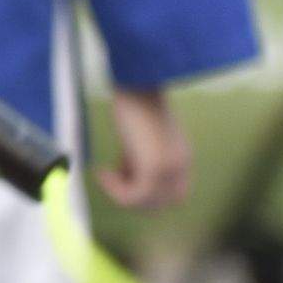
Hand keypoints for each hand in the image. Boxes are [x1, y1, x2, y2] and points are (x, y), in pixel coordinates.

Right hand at [96, 88, 192, 211]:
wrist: (135, 78)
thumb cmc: (134, 97)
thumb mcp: (141, 133)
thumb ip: (141, 154)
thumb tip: (126, 171)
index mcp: (181, 155)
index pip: (173, 193)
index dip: (147, 189)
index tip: (123, 168)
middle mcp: (181, 165)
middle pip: (162, 203)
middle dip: (135, 196)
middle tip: (112, 173)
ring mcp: (169, 168)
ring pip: (148, 204)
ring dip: (122, 195)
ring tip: (105, 173)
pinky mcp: (154, 167)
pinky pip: (134, 197)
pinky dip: (114, 191)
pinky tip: (101, 171)